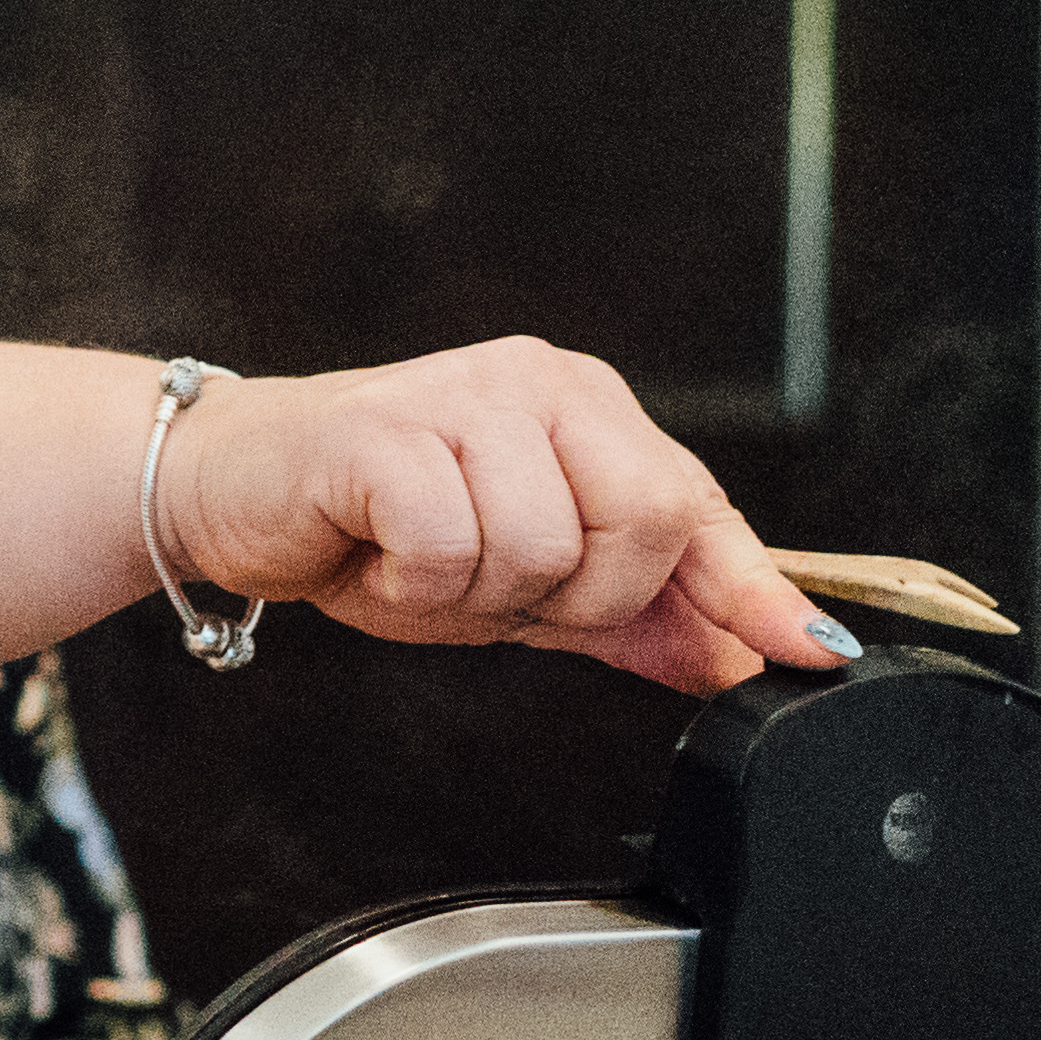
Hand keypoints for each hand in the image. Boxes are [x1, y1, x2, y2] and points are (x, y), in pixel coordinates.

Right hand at [155, 340, 835, 694]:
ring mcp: (464, 398)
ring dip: (475, 597)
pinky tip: (376, 553)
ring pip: (540, 550)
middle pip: (643, 524)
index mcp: (587, 409)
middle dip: (576, 597)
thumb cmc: (372, 525)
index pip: (697, 504)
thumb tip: (743, 654)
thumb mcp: (523, 585)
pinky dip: (412, 584)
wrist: (230, 489)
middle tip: (494, 587)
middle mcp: (538, 385)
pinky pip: (450, 547)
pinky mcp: (387, 432)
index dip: (752, 587)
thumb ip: (634, 616)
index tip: (809, 653)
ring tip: (420, 563)